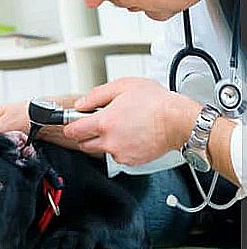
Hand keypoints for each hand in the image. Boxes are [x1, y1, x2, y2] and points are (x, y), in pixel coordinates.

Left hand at [64, 78, 199, 165]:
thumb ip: (96, 96)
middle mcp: (110, 141)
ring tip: (122, 125)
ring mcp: (121, 153)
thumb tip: (81, 104)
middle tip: (98, 122)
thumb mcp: (122, 86)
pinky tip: (131, 134)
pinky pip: (117, 156)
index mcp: (105, 122)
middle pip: (84, 144)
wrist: (179, 121)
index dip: (70, 126)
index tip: (70, 123)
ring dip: (105, 141)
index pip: (73, 131)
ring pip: (101, 150)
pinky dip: (120, 147)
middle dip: (86, 134)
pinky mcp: (131, 161)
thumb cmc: (156, 102)